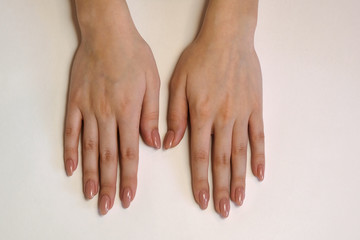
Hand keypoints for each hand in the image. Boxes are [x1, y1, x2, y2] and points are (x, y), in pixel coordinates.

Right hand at [64, 0, 159, 214]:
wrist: (108, 34)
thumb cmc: (133, 55)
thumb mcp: (152, 83)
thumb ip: (152, 115)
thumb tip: (153, 143)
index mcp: (128, 111)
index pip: (129, 152)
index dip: (129, 177)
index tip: (128, 196)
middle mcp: (107, 115)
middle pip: (107, 157)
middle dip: (109, 184)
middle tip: (107, 205)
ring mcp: (88, 109)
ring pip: (88, 148)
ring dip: (89, 174)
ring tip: (90, 194)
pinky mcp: (75, 102)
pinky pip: (71, 130)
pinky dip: (70, 149)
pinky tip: (71, 167)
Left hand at [164, 0, 264, 217]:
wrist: (227, 38)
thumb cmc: (200, 58)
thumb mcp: (178, 83)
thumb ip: (174, 116)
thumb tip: (170, 143)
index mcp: (200, 115)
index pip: (200, 156)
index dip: (201, 180)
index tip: (202, 199)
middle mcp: (222, 119)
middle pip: (222, 161)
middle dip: (221, 188)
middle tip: (222, 209)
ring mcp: (241, 114)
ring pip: (240, 153)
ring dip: (240, 178)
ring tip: (239, 199)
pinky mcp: (255, 107)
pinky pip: (258, 135)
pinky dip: (259, 155)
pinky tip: (258, 172)